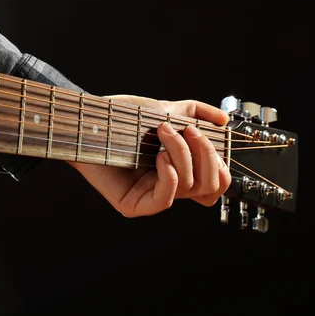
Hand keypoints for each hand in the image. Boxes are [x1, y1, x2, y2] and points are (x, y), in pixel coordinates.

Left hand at [68, 95, 231, 216]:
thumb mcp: (166, 110)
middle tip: (189, 131)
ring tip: (164, 133)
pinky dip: (170, 174)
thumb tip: (224, 121)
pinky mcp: (134, 205)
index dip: (221, 165)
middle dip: (207, 155)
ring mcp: (152, 198)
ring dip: (183, 155)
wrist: (90, 121)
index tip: (208, 137)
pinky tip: (159, 156)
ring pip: (190, 188)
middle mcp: (169, 187)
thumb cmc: (122, 118)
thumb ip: (197, 113)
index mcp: (179, 170)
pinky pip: (166, 200)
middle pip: (211, 188)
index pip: (216, 184)